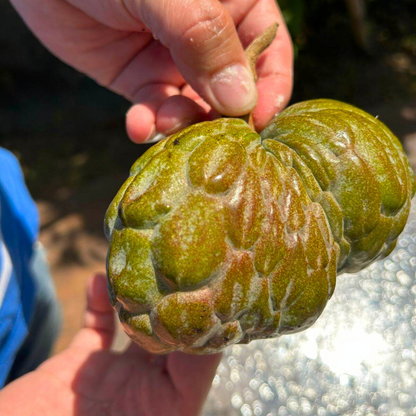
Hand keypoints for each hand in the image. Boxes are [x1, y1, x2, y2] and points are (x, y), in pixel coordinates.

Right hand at [0, 274, 220, 415]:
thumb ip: (179, 384)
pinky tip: (96, 281)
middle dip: (176, 304)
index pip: (198, 366)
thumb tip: (211, 341)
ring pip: (135, 327)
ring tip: (142, 267)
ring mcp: (111, 378)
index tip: (210, 289)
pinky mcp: (77, 368)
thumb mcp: (150, 413)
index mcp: (165, 410)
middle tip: (181, 266)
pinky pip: (95, 328)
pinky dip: (98, 304)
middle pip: (170, 339)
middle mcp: (143, 393)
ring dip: (138, 298)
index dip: (207, 329)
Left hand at [10, 0, 292, 141]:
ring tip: (162, 123)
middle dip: (220, 115)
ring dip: (182, 123)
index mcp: (232, 5)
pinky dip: (149, 125)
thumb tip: (241, 100)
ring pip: (195, 107)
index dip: (270, 87)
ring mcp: (175, 62)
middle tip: (207, 134)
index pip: (268, 50)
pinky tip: (138, 126)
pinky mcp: (142, 81)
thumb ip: (204, 38)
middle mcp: (207, 39)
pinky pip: (156, 112)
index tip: (259, 119)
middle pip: (232, 90)